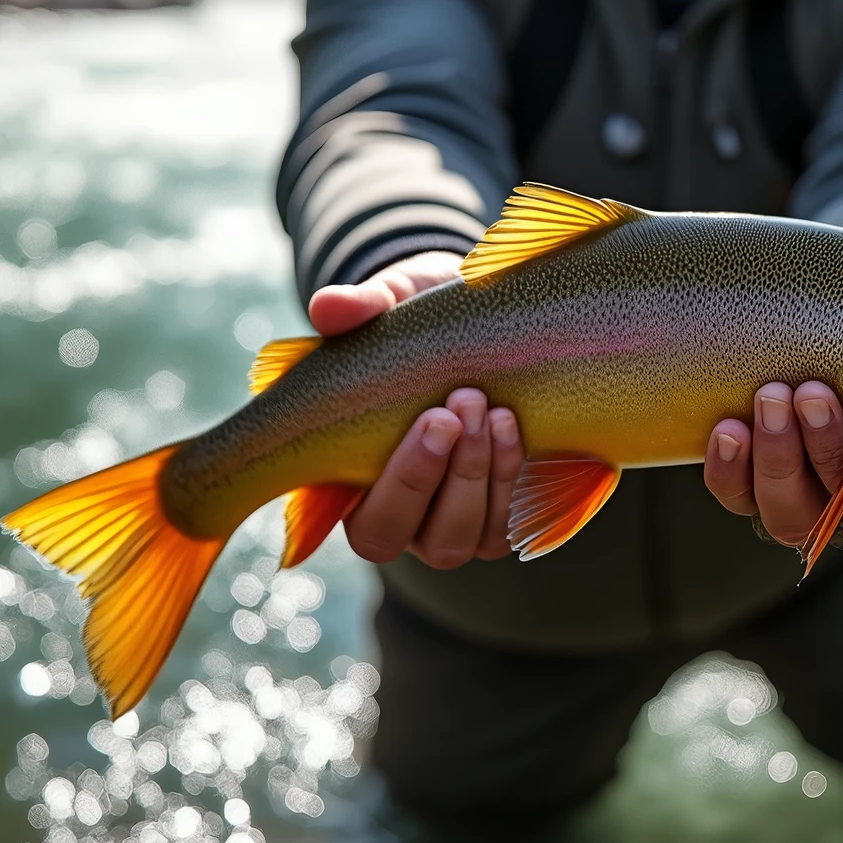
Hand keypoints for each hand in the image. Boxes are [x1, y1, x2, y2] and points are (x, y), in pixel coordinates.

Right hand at [308, 252, 522, 568]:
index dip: (397, 486)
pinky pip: (507, 527)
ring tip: (494, 410)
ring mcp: (450, 525)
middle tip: (460, 406)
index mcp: (350, 485)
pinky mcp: (499, 519)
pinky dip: (513, 481)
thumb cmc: (420, 328)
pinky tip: (513, 428)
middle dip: (432, 474)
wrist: (482, 332)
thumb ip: (360, 306)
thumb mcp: (393, 304)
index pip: (363, 522)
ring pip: (458, 538)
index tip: (430, 420)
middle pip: (399, 535)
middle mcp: (399, 518)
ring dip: (479, 476)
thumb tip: (328, 306)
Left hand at [703, 216, 842, 551]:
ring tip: (766, 398)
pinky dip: (729, 471)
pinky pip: (737, 498)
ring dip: (776, 460)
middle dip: (825, 455)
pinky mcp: (753, 489)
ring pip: (790, 515)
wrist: (814, 335)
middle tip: (807, 392)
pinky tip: (724, 429)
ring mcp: (806, 497)